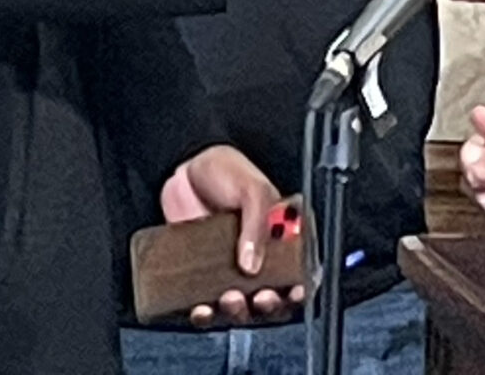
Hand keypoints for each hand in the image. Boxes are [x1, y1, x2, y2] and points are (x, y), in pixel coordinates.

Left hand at [160, 145, 300, 325]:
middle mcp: (260, 257)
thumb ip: (257, 223)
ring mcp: (232, 270)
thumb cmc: (224, 171)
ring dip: (239, 310)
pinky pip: (208, 304)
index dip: (302, 286)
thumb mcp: (251, 188)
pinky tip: (202, 308)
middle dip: (269, 303)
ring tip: (230, 298)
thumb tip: (253, 263)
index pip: (301, 269)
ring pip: (242, 305)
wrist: (183, 173)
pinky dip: (206, 313)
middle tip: (261, 296)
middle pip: (274, 295)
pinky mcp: (204, 277)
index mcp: (282, 235)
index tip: (295, 292)